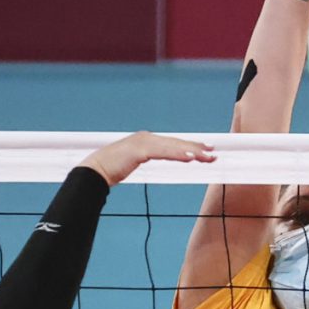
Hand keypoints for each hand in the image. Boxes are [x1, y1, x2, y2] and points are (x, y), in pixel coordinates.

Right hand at [79, 132, 215, 184]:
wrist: (94, 171)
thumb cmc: (111, 168)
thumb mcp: (133, 162)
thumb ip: (146, 158)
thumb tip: (157, 159)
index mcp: (146, 140)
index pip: (172, 143)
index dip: (189, 146)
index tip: (206, 150)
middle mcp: (146, 137)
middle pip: (176, 143)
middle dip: (196, 147)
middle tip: (214, 152)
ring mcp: (143, 142)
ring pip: (173, 146)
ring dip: (191, 151)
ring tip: (207, 156)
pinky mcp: (139, 150)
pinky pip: (163, 152)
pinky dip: (177, 154)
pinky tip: (190, 157)